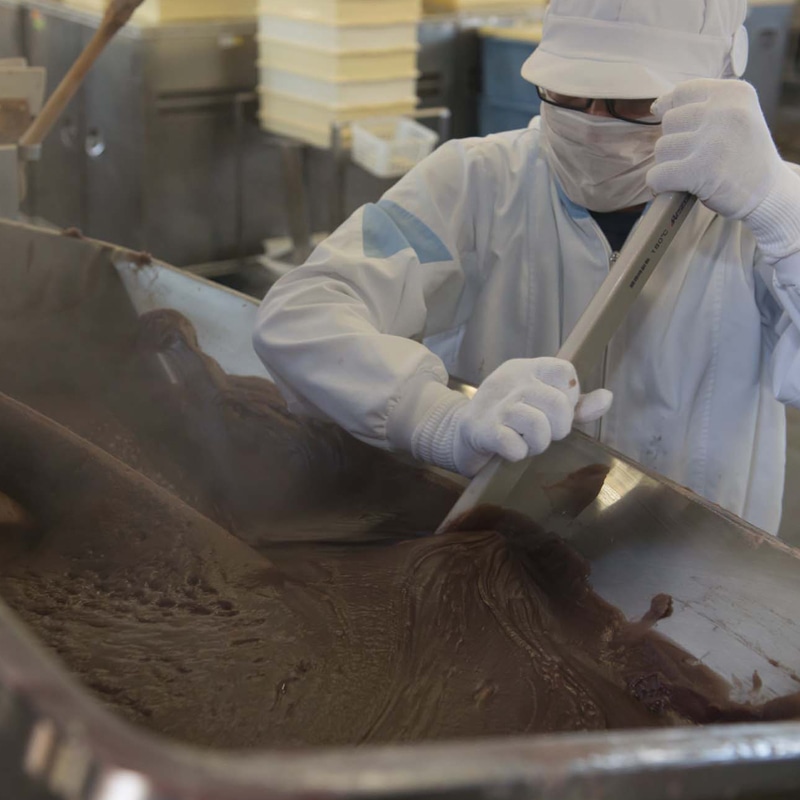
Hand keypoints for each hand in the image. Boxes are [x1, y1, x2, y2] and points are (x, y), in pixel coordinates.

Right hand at [450, 358, 612, 476]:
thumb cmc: (506, 420)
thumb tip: (607, 399)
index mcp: (525, 369)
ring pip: (539, 426)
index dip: (569, 397)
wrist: (459, 435)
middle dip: (558, 429)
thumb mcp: (539, 405)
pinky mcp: (481, 430)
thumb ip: (574, 404)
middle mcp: (510, 381)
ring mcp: (494, 405)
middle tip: (542, 434)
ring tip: (526, 443)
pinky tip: (509, 450)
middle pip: (558, 404)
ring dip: (538, 444)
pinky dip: (517, 454)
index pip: (565, 371)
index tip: (554, 410)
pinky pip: (514, 445)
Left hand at [648, 79, 782, 220]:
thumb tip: (656, 106)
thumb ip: (700, 106)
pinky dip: (659, 185)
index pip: (682, 92)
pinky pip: (657, 175)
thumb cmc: (743, 155)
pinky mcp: (700, 170)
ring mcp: (713, 141)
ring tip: (692, 172)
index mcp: (734, 93)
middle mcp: (724, 111)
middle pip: (669, 122)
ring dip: (669, 164)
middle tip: (696, 156)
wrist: (767, 191)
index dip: (672, 110)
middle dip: (675, 142)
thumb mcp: (734, 116)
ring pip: (661, 148)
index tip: (681, 128)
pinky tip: (674, 187)